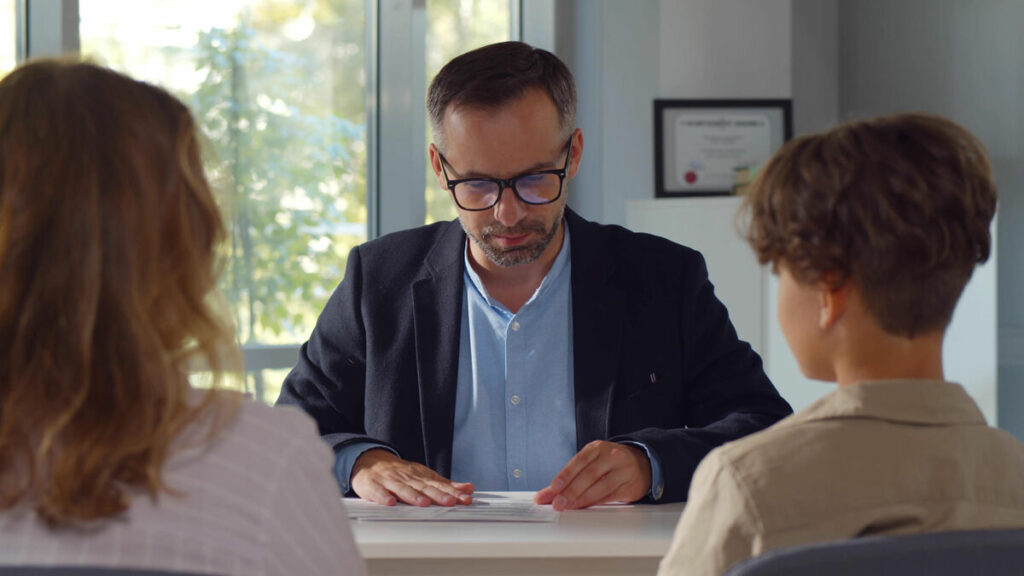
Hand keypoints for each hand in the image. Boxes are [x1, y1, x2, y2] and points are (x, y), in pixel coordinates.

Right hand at [351, 449, 473, 506]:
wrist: (370, 461)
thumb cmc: (401, 474)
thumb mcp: (424, 476)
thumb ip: (445, 485)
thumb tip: (469, 488)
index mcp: (420, 476)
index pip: (439, 485)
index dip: (453, 492)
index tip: (465, 499)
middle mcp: (407, 477)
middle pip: (424, 487)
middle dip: (438, 495)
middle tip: (451, 501)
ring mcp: (390, 481)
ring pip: (402, 489)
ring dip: (413, 496)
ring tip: (424, 503)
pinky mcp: (372, 485)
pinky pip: (378, 492)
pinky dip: (383, 496)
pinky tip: (390, 502)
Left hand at [533, 441, 650, 509]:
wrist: (641, 464)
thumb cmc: (608, 464)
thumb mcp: (588, 464)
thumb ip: (567, 479)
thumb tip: (544, 496)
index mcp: (597, 448)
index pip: (579, 461)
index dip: (566, 474)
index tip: (554, 487)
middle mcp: (612, 456)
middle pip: (589, 474)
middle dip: (571, 490)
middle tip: (558, 503)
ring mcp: (623, 470)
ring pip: (601, 486)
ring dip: (583, 498)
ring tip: (569, 507)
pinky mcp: (630, 486)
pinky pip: (612, 495)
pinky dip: (597, 502)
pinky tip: (586, 507)